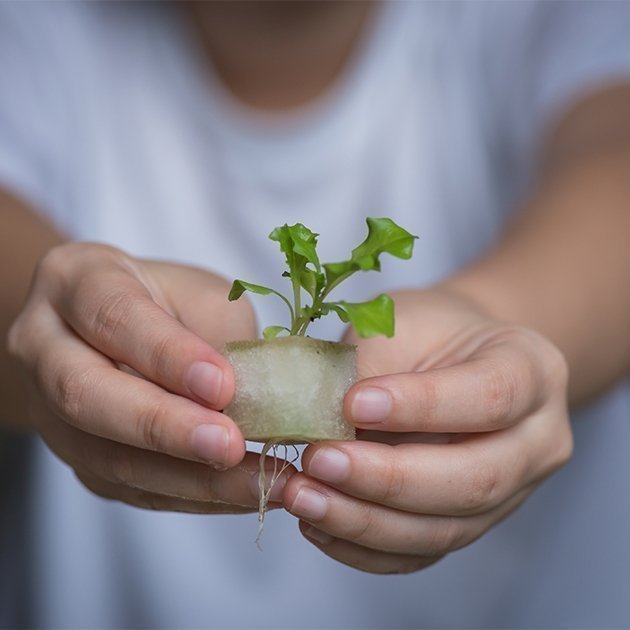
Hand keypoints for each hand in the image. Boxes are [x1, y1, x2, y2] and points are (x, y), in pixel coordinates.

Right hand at [8, 242, 290, 512]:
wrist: (111, 329)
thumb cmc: (164, 301)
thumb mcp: (198, 294)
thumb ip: (219, 338)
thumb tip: (260, 403)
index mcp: (75, 281)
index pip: (113, 315)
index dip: (167, 354)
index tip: (221, 384)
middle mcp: (46, 347)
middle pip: (86, 394)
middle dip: (163, 426)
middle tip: (229, 444)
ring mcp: (52, 412)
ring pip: (108, 456)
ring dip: (189, 478)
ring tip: (256, 482)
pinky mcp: (80, 458)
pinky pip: (131, 487)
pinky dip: (193, 495)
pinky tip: (242, 492)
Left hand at [283, 288, 572, 572]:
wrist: (456, 357)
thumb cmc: (431, 331)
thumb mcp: (404, 322)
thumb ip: (370, 368)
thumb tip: (314, 422)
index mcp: (532, 371)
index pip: (490, 397)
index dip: (420, 406)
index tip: (352, 404)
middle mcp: (535, 442)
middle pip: (474, 479)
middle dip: (386, 479)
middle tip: (317, 460)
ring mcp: (510, 493)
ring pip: (445, 530)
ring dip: (364, 521)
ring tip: (303, 496)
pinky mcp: (470, 523)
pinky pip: (421, 553)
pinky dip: (363, 547)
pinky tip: (318, 523)